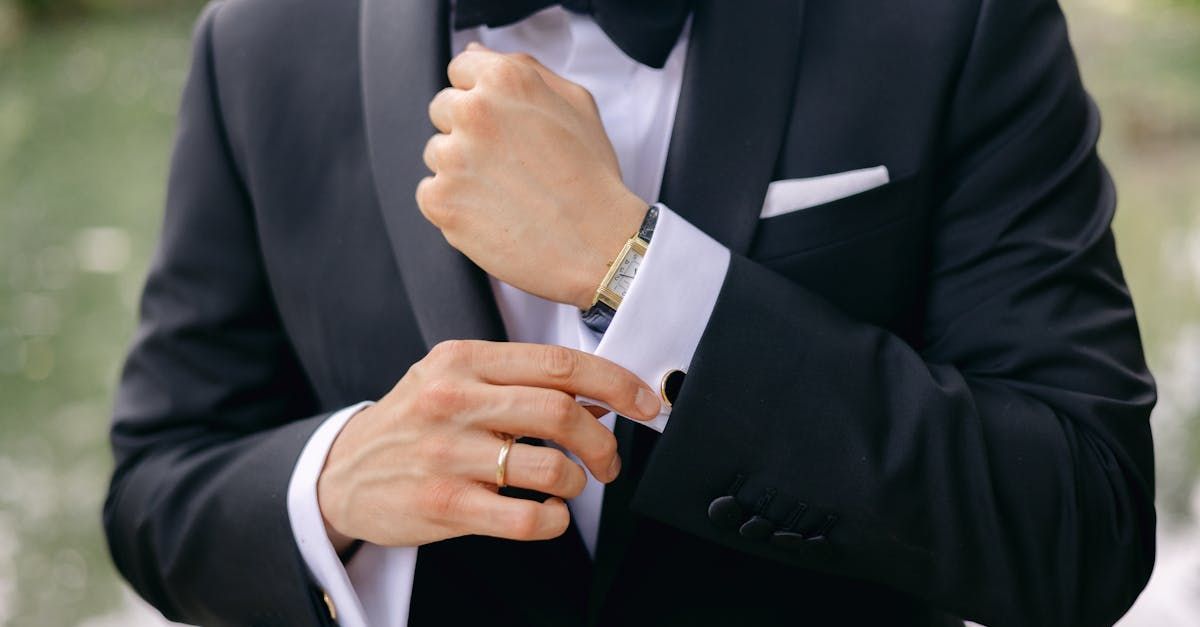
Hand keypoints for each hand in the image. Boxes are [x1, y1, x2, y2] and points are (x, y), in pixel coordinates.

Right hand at [317, 340, 661, 552]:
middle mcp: (453, 400)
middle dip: (604, 441)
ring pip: (550, 468)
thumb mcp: (454, 379)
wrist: (342, 472)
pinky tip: (547, 516)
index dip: (615, 382)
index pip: (558, 364)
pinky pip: (523, 518)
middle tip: (609, 461)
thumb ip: (518, 379)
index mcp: (463, 360)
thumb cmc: (413, 422)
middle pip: (561, 412)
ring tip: (570, 487)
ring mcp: (446, 454)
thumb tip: (601, 391)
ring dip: (578, 483)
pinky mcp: (441, 504)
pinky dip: (552, 521)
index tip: (645, 402)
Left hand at [418, 44, 646, 309]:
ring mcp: (453, 157)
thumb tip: (477, 53)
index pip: (460, 69)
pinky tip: (491, 213)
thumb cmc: (592, 176)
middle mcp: (474, 111)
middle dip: (467, 131)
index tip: (499, 122)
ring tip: (504, 191)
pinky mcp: (441, 200)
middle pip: (443, 109)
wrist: (598, 244)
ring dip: (461, 169)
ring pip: (436, 153)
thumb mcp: (576, 104)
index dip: (480, 95)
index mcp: (505, 80)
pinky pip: (429, 192)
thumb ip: (525, 69)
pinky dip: (454, 205)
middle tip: (508, 162)